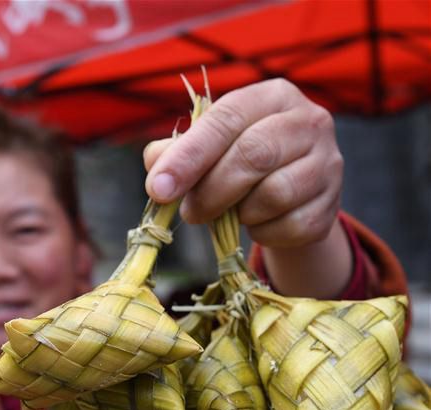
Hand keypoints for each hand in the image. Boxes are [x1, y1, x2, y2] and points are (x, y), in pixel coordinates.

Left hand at [142, 78, 351, 296]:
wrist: (290, 194)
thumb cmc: (237, 160)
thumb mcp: (206, 146)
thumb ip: (175, 153)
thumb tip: (157, 170)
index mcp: (271, 96)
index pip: (226, 118)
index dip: (189, 156)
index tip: (159, 188)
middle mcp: (308, 120)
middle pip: (254, 155)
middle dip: (211, 190)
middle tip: (190, 212)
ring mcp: (328, 162)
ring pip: (275, 194)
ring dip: (239, 213)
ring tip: (228, 212)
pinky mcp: (332, 203)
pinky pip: (291, 225)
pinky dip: (263, 233)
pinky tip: (256, 224)